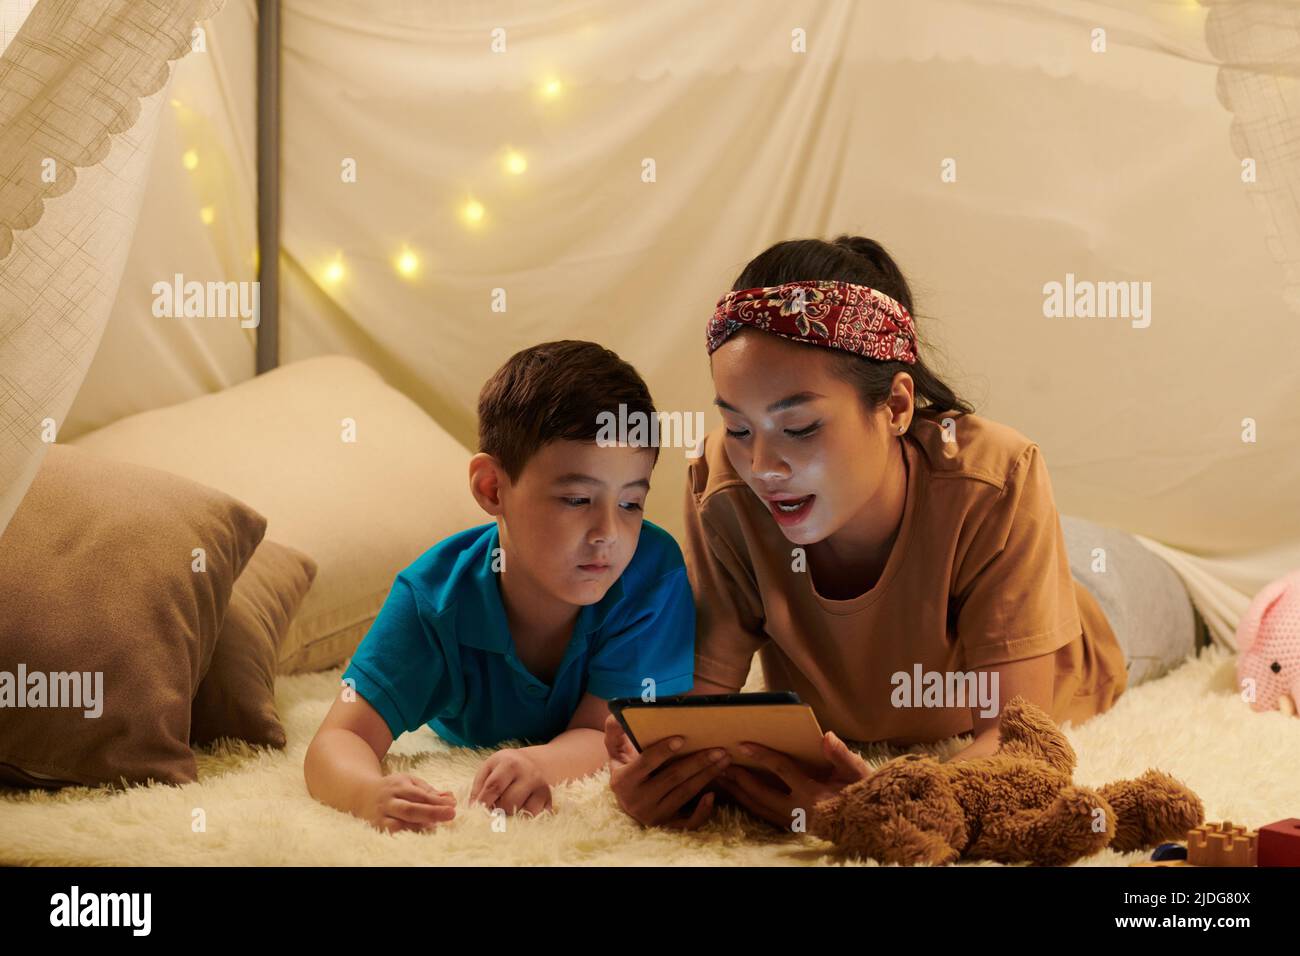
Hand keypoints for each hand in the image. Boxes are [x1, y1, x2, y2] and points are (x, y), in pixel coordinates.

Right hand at [359, 773, 455, 833]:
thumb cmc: (393, 789)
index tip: (453, 805)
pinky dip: (406, 834)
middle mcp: (389, 800)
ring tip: (435, 826)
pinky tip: (419, 834)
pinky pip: (392, 833)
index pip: (420, 794)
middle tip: (451, 814)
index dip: (437, 801)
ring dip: (419, 826)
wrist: (361, 794)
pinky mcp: (377, 828)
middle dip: (432, 812)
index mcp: (398, 785)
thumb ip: (429, 790)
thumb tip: (450, 798)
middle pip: (410, 808)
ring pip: (399, 824)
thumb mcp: (409, 782)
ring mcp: (382, 815)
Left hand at [470, 749, 552, 816]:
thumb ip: (478, 787)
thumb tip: (473, 809)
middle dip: (496, 809)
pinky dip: (524, 817)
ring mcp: (541, 786)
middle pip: (508, 803)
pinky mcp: (548, 798)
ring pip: (521, 812)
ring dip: (510, 814)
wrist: (532, 762)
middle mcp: (529, 773)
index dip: (483, 802)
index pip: (494, 786)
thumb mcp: (488, 768)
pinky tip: (520, 808)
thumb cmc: (504, 767)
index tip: (477, 810)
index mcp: (510, 763)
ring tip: (507, 804)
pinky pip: (534, 816)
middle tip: (494, 804)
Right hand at [603, 714, 730, 828]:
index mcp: (623, 781)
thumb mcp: (614, 748)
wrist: (627, 797)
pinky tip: (713, 794)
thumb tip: (617, 713)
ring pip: (685, 794)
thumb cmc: (625, 765)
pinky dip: (702, 810)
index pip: (645, 763)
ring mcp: (653, 816)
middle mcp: (637, 801)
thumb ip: (614, 730)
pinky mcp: (666, 825)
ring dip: (707, 776)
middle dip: (698, 762)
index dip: (663, 751)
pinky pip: (688, 823)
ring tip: (724, 760)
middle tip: (719, 749)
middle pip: (672, 778)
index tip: (682, 738)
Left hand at [715, 731, 871, 831]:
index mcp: (814, 794)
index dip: (763, 756)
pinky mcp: (792, 827)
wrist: (870, 823)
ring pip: (759, 808)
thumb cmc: (863, 793)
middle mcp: (799, 811)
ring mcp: (794, 822)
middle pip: (761, 794)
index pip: (782, 771)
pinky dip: (748, 805)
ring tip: (720, 778)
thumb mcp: (857, 772)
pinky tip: (736, 795)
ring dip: (738, 793)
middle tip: (720, 764)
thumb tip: (827, 736)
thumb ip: (840, 755)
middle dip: (740, 779)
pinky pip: (764, 816)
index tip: (744, 744)